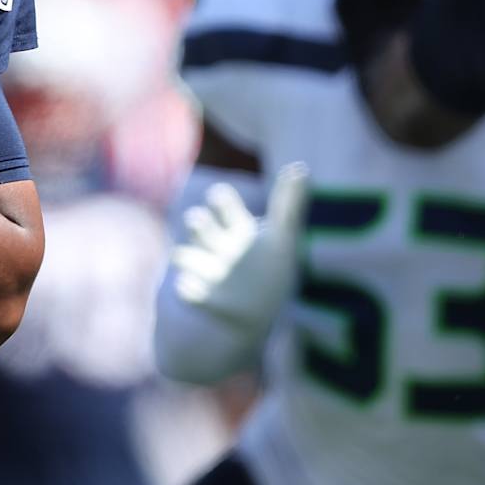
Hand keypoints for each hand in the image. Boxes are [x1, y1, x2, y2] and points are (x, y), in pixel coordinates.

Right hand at [171, 163, 310, 334]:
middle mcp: (215, 246)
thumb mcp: (283, 238)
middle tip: (203, 224)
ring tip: (211, 269)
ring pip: (183, 254)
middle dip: (198, 221)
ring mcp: (203, 270)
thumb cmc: (269, 274)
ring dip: (192, 258)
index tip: (223, 198)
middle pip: (197, 222)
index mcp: (236, 229)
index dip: (222, 199)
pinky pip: (183, 288)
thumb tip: (301, 166)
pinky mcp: (195, 295)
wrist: (252, 318)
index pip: (221, 202)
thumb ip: (289, 204)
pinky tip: (200, 291)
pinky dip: (189, 290)